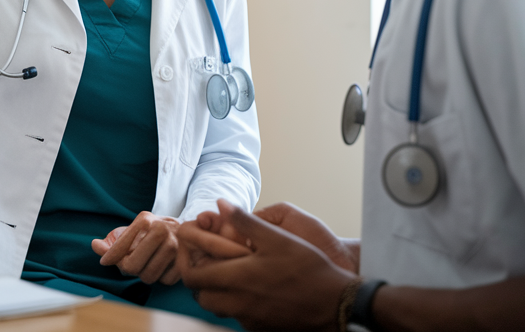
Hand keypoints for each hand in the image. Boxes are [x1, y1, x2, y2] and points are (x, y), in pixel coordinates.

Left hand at [91, 211, 181, 284]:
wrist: (181, 230)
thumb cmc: (149, 232)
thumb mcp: (130, 231)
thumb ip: (111, 241)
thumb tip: (94, 245)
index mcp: (145, 220)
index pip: (120, 247)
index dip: (110, 257)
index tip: (105, 262)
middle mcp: (162, 230)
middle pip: (132, 266)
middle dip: (128, 268)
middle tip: (130, 263)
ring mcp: (176, 245)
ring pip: (148, 276)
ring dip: (144, 274)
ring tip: (147, 263)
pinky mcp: (185, 260)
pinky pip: (164, 281)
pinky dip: (160, 277)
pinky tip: (162, 266)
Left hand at [179, 200, 355, 331]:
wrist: (337, 303)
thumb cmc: (309, 268)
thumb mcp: (277, 237)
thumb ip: (245, 221)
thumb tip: (220, 204)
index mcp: (237, 278)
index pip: (192, 276)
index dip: (187, 262)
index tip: (194, 249)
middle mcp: (237, 302)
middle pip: (201, 294)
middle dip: (200, 277)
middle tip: (210, 260)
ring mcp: (249, 318)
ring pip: (217, 307)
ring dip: (216, 290)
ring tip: (230, 272)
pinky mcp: (261, 327)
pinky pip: (237, 316)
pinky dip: (235, 303)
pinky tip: (251, 288)